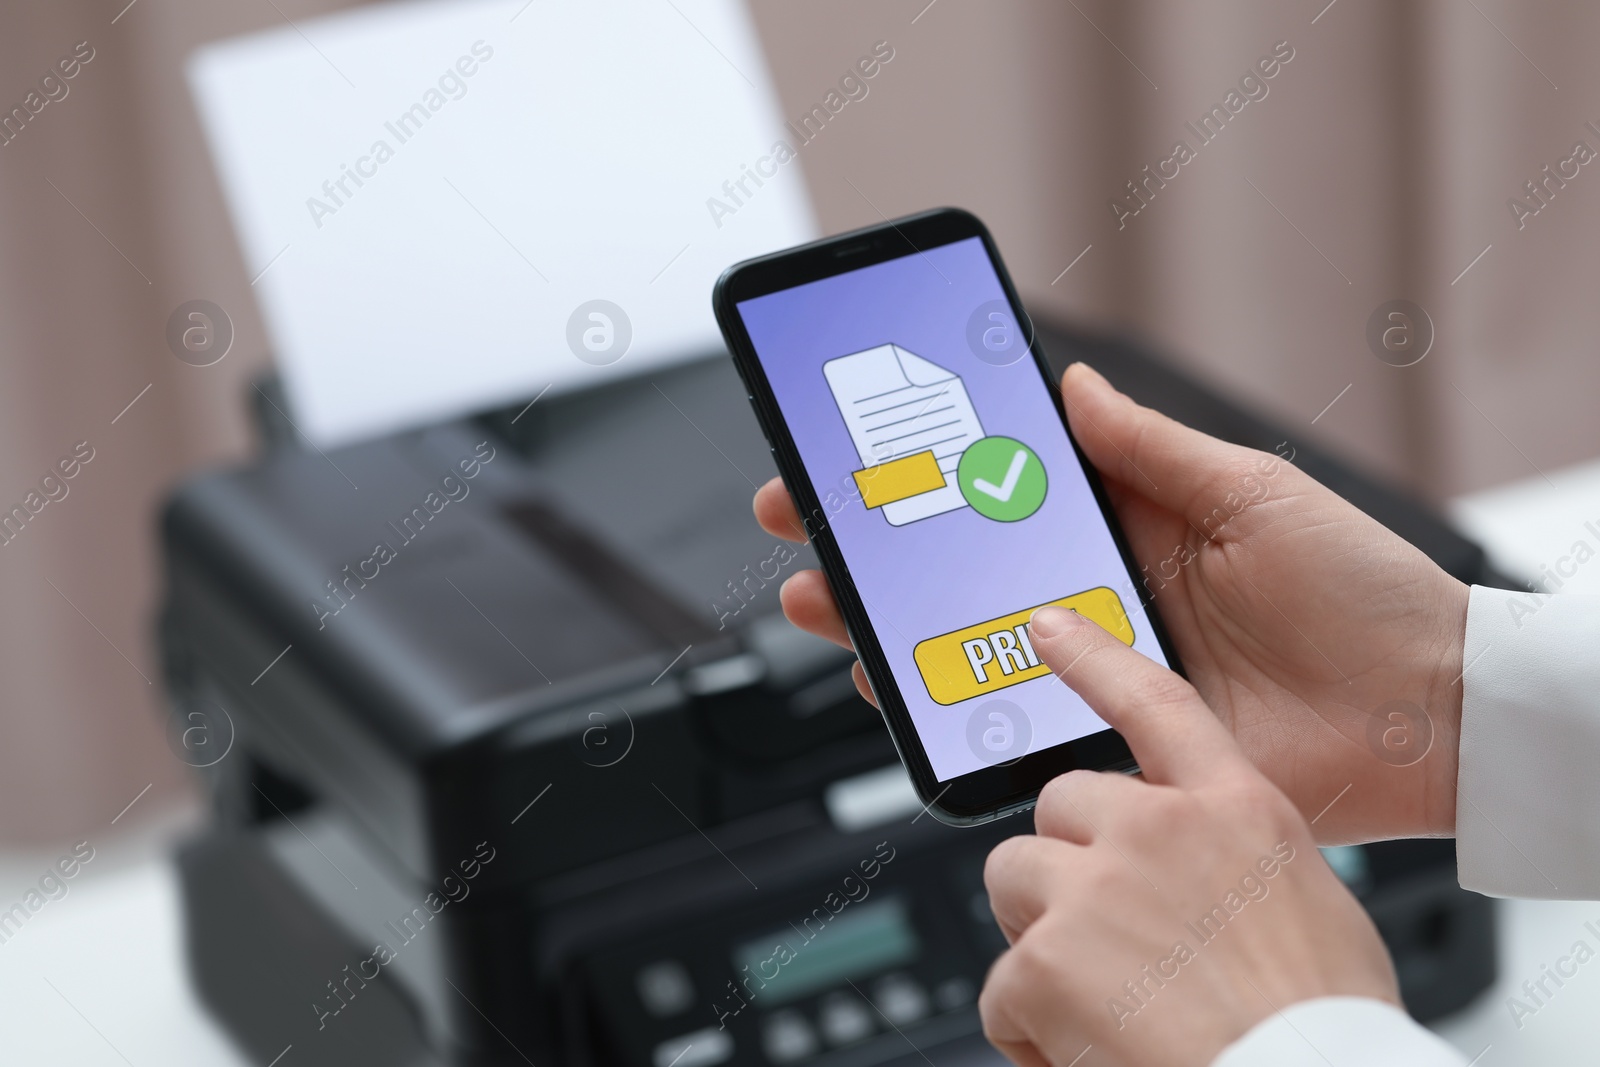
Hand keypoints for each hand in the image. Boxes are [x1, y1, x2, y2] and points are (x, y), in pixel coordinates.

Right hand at [752, 362, 1468, 841]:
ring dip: (886, 630)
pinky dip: (951, 713)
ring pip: (968, 652)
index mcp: (1127, 530)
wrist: (1424, 710)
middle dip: (871, 553)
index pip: (1001, 500)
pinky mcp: (1113, 743)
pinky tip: (900, 692)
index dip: (924, 480)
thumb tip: (1070, 382)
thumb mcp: (1251, 492)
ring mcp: (1100, 676)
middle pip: (960, 576)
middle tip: (800, 527)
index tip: (851, 456)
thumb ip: (1150, 449)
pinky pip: (1015, 729)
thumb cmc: (1360, 590)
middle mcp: (1099, 603)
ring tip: (825, 604)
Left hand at [979, 607, 1398, 1066]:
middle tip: (1107, 936)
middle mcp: (1160, 831)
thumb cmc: (1320, 1025)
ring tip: (1097, 999)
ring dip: (1039, 935)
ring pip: (1014, 877)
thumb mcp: (1306, 908)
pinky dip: (1029, 1028)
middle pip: (1059, 806)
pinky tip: (1083, 1050)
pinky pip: (1000, 984)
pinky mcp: (1044, 959)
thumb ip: (1229, 863)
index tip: (1049, 627)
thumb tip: (1189, 872)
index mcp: (1238, 811)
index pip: (1157, 704)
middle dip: (1067, 863)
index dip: (1096, 659)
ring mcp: (1095, 889)